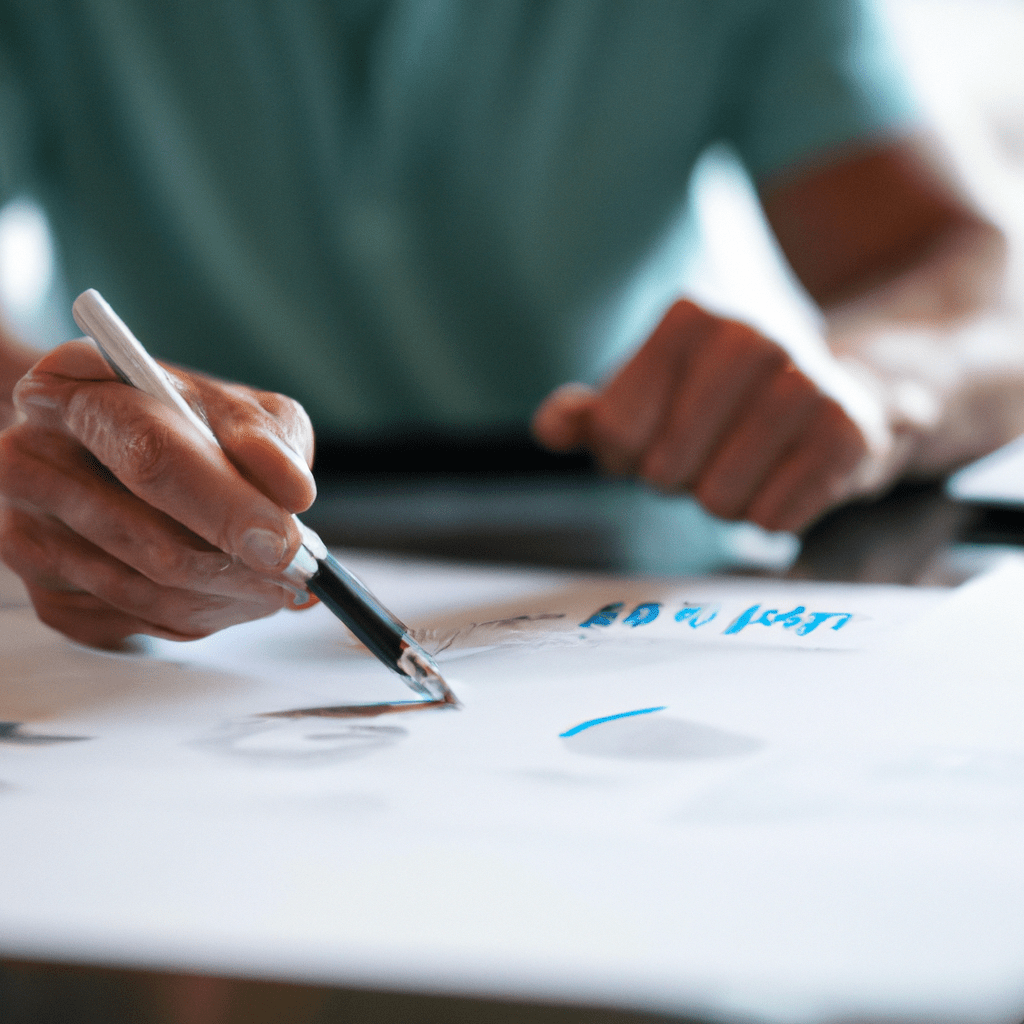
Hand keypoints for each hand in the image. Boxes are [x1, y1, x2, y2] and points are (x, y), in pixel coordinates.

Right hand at [0, 340, 317, 647]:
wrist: (100, 447)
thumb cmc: (174, 421)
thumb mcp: (230, 406)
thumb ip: (267, 436)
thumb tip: (294, 491)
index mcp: (77, 385)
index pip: (154, 456)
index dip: (227, 506)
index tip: (285, 542)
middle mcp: (33, 456)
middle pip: (151, 541)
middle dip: (241, 567)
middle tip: (299, 573)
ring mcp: (26, 531)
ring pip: (152, 595)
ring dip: (231, 598)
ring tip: (275, 581)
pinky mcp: (44, 593)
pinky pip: (142, 626)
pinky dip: (202, 616)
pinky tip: (225, 588)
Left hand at [533, 300, 894, 532]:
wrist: (825, 396)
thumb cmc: (713, 404)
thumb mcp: (644, 398)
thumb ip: (590, 416)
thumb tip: (549, 428)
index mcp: (689, 318)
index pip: (616, 433)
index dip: (625, 455)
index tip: (653, 434)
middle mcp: (752, 335)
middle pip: (662, 471)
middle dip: (674, 479)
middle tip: (706, 451)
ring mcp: (807, 381)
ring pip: (718, 500)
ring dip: (721, 500)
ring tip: (744, 462)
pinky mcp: (848, 433)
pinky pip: (772, 519)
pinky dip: (768, 516)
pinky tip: (783, 477)